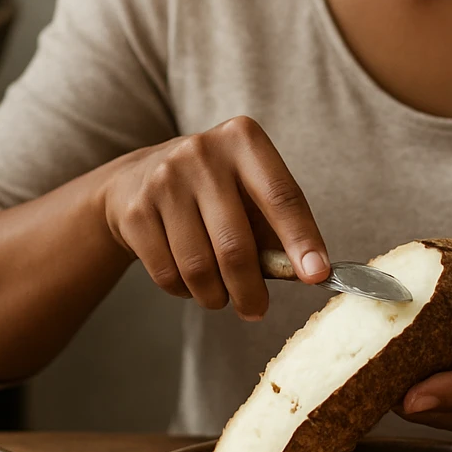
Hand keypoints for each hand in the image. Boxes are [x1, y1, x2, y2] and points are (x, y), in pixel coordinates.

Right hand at [99, 116, 329, 319]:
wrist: (135, 179)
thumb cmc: (212, 192)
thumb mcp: (248, 193)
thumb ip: (277, 229)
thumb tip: (310, 273)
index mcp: (243, 140)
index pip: (281, 196)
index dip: (301, 240)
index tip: (316, 275)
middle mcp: (202, 153)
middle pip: (235, 244)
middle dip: (250, 291)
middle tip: (257, 311)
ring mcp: (164, 180)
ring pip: (198, 267)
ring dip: (215, 296)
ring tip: (220, 296)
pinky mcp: (136, 210)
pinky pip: (168, 274)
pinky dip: (184, 291)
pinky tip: (189, 281)